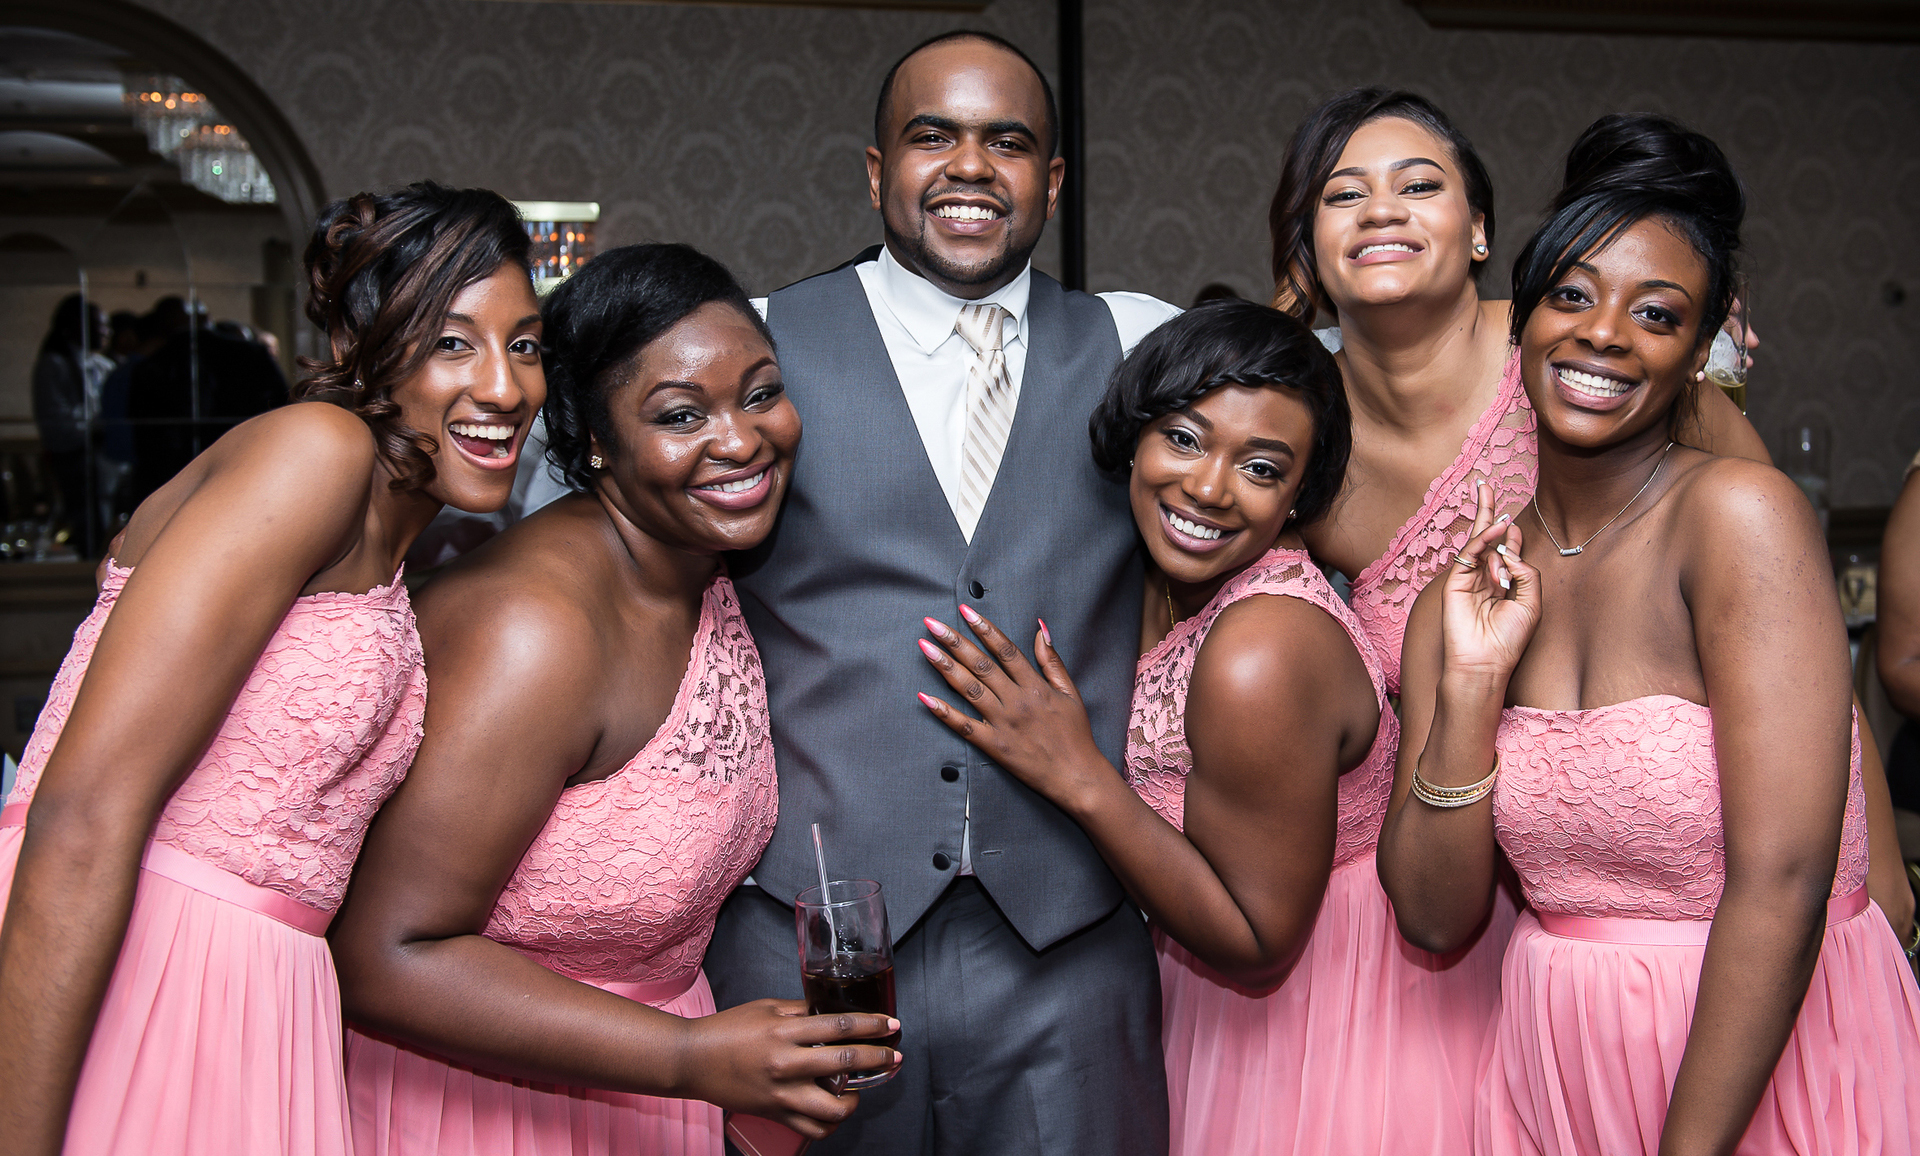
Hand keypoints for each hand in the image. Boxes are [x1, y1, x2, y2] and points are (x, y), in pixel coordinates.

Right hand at [678, 999, 899, 1138]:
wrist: (693, 1059)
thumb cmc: (728, 1029)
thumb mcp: (766, 1008)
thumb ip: (800, 1010)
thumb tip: (831, 1010)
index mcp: (785, 1033)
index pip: (839, 1026)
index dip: (870, 1026)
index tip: (890, 1026)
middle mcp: (786, 1064)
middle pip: (844, 1062)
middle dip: (877, 1059)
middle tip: (894, 1056)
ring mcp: (781, 1094)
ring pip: (833, 1108)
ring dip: (855, 1100)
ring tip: (859, 1091)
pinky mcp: (775, 1114)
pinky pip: (812, 1128)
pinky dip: (830, 1123)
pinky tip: (835, 1109)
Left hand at [916, 608, 1108, 809]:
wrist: (1077, 777)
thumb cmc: (1075, 735)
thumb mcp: (1070, 692)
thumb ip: (1052, 661)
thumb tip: (1040, 629)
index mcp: (1035, 686)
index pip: (1005, 650)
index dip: (984, 628)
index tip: (966, 611)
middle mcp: (1016, 701)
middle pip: (981, 665)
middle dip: (955, 641)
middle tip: (933, 624)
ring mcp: (1003, 723)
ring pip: (969, 689)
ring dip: (945, 667)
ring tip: (925, 648)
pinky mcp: (994, 746)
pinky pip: (964, 726)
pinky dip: (943, 712)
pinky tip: (924, 698)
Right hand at [1440, 478, 1539, 689]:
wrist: (1485, 663)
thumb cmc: (1509, 640)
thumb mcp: (1532, 603)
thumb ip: (1526, 572)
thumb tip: (1510, 549)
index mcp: (1504, 584)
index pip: (1507, 550)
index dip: (1512, 535)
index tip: (1514, 526)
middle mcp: (1485, 578)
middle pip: (1487, 538)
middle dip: (1487, 511)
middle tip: (1485, 485)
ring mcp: (1469, 579)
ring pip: (1478, 542)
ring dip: (1487, 520)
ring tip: (1489, 494)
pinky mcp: (1456, 582)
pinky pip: (1469, 554)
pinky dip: (1483, 539)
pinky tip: (1496, 528)